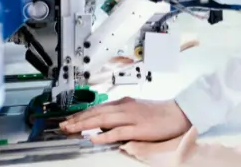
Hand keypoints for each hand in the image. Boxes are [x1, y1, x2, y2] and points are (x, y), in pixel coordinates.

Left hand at [60, 97, 191, 143]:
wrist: (177, 113)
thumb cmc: (158, 113)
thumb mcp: (136, 109)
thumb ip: (120, 114)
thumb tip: (104, 122)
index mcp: (124, 103)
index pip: (98, 107)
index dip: (82, 114)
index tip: (69, 119)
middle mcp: (124, 107)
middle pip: (96, 112)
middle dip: (78, 119)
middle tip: (63, 125)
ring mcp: (131, 117)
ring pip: (102, 119)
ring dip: (85, 124)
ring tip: (71, 129)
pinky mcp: (138, 128)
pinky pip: (117, 132)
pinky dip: (104, 134)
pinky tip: (93, 137)